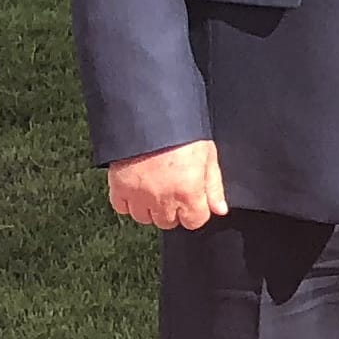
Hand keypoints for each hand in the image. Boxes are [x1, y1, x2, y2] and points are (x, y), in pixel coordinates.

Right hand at [105, 139, 225, 231]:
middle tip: (173, 190)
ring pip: (144, 218)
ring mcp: (138, 195)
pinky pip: (121, 208)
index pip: (194, 221)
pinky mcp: (118, 188)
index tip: (192, 199)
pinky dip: (128, 202)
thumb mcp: (208, 155)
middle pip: (168, 222)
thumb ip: (214, 186)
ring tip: (155, 187)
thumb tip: (220, 209)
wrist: (149, 116)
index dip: (195, 211)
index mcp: (188, 192)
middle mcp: (163, 199)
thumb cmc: (182, 133)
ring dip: (150, 208)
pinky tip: (137, 188)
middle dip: (173, 210)